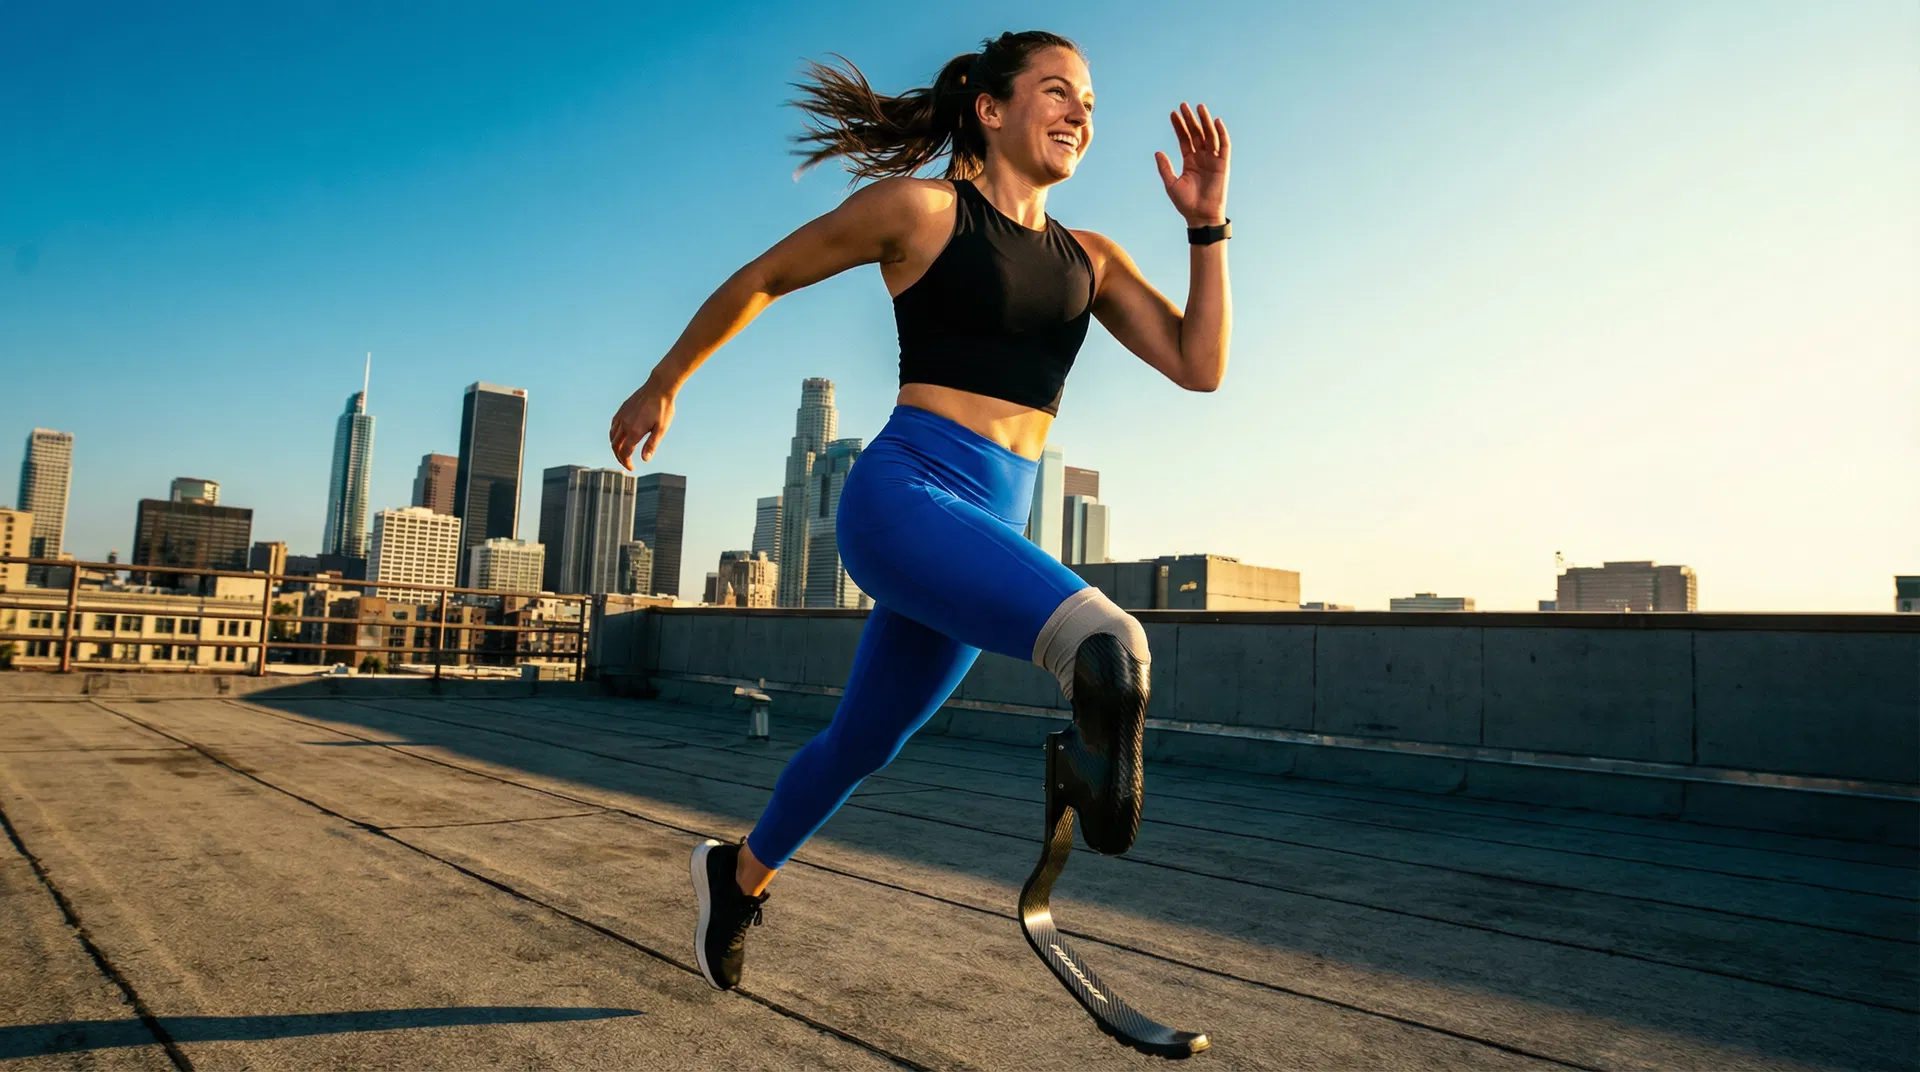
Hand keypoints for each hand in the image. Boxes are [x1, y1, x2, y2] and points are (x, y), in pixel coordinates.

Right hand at [609, 375, 676, 469]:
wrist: (659, 387)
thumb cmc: (663, 409)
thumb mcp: (661, 429)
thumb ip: (651, 445)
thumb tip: (645, 460)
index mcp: (634, 431)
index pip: (624, 453)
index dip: (626, 462)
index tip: (632, 468)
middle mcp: (625, 424)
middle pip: (615, 446)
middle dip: (619, 457)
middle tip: (627, 463)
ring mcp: (622, 416)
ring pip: (612, 436)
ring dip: (615, 447)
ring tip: (622, 452)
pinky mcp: (622, 409)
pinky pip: (613, 425)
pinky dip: (613, 435)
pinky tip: (619, 436)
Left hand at [1154, 102, 1229, 226]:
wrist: (1200, 216)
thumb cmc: (1186, 203)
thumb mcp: (1171, 184)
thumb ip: (1165, 168)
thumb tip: (1157, 152)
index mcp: (1190, 161)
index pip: (1184, 139)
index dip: (1179, 126)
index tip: (1173, 113)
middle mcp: (1202, 158)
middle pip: (1196, 133)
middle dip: (1190, 119)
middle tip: (1183, 105)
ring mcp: (1213, 160)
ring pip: (1210, 135)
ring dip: (1204, 121)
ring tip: (1199, 107)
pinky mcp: (1223, 164)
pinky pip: (1224, 146)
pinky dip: (1221, 133)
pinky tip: (1215, 121)